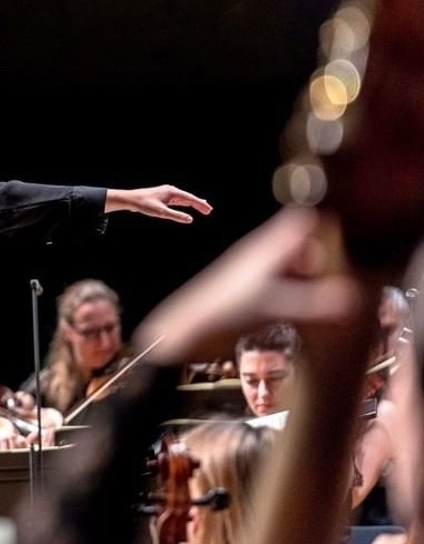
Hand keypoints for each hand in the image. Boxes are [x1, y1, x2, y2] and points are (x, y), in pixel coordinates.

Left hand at [105, 185, 212, 223]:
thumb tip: (190, 219)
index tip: (209, 211)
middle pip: (188, 198)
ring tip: (203, 207)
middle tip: (209, 211)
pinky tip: (187, 204)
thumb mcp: (161, 212)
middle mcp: (171, 190)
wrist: (131, 199)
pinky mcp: (163, 197)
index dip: (200, 205)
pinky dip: (184, 203)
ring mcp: (167, 193)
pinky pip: (177, 200)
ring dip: (193, 203)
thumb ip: (176, 216)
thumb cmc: (144, 204)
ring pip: (183, 199)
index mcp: (172, 192)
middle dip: (199, 204)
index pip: (190, 199)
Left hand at [133, 206, 362, 366]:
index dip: (323, 228)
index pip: (302, 220)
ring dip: (304, 276)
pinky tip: (288, 307)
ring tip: (307, 295)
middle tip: (321, 278)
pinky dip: (289, 287)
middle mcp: (262, 251)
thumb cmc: (229, 308)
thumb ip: (314, 302)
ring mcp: (254, 266)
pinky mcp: (249, 283)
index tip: (337, 249)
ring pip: (290, 262)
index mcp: (269, 247)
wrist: (190, 322)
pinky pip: (278, 277)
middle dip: (317, 257)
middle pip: (301, 242)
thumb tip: (353, 299)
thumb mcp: (276, 306)